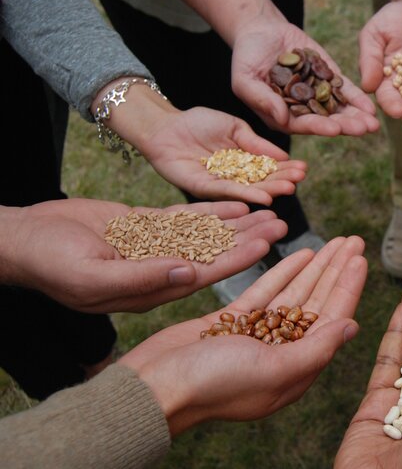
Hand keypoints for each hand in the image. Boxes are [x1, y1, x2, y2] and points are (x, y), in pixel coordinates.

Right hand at [5, 199, 285, 312]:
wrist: (22, 239)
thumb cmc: (50, 264)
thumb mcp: (93, 277)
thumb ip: (142, 278)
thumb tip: (189, 275)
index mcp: (152, 290)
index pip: (206, 274)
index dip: (239, 259)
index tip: (269, 246)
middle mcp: (160, 271)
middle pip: (215, 253)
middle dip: (249, 240)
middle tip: (283, 223)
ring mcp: (153, 248)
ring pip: (206, 234)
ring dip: (238, 224)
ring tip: (270, 209)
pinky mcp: (144, 227)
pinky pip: (185, 219)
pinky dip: (211, 211)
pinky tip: (237, 204)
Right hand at [119, 236, 367, 435]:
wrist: (153, 387)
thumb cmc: (213, 384)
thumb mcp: (273, 369)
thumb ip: (315, 349)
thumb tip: (351, 327)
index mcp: (295, 369)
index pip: (331, 320)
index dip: (347, 287)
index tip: (361, 258)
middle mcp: (280, 352)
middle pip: (317, 303)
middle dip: (336, 271)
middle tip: (354, 240)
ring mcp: (255, 336)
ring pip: (294, 294)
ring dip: (315, 267)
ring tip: (335, 241)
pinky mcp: (230, 322)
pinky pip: (265, 293)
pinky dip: (283, 272)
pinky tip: (301, 254)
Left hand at [138, 106, 306, 205]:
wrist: (166, 126)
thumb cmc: (199, 122)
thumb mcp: (235, 128)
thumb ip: (256, 143)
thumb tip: (282, 156)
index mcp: (244, 162)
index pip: (269, 167)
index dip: (285, 168)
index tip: (303, 169)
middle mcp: (234, 177)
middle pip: (261, 182)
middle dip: (281, 181)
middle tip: (299, 181)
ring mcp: (220, 185)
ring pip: (248, 190)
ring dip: (269, 190)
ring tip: (288, 188)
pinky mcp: (203, 189)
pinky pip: (227, 192)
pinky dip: (246, 195)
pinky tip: (264, 197)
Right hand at [231, 15, 378, 136]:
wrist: (260, 31)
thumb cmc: (245, 57)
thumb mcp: (245, 79)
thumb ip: (262, 99)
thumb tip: (282, 118)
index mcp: (282, 116)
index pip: (302, 125)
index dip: (319, 127)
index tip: (335, 130)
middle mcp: (302, 110)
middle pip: (326, 121)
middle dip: (346, 125)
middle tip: (365, 129)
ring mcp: (317, 94)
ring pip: (339, 109)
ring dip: (356, 116)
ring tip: (374, 123)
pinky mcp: (328, 78)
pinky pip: (345, 90)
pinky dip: (357, 98)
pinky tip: (371, 106)